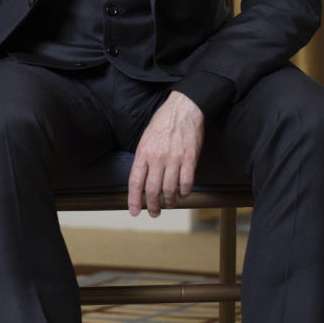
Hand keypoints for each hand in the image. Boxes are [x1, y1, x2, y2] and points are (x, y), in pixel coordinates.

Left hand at [128, 91, 203, 217]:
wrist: (183, 109)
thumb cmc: (163, 123)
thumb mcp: (146, 138)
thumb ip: (143, 159)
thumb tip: (141, 180)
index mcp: (143, 152)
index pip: (135, 182)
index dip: (134, 200)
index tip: (135, 211)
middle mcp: (157, 157)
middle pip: (152, 190)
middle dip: (152, 206)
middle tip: (154, 213)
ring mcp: (174, 158)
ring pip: (169, 189)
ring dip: (169, 202)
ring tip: (169, 205)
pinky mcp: (189, 158)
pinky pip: (186, 182)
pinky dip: (184, 192)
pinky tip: (182, 194)